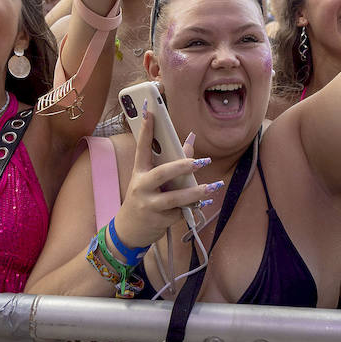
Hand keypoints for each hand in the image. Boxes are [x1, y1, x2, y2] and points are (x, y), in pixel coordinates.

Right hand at [110, 106, 222, 249]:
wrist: (129, 229)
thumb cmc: (143, 198)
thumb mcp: (151, 180)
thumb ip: (170, 162)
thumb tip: (191, 138)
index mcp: (140, 172)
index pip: (142, 147)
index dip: (146, 130)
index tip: (150, 112)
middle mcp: (142, 186)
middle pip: (162, 174)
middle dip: (182, 167)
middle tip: (200, 161)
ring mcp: (149, 205)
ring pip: (175, 198)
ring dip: (195, 193)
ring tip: (212, 187)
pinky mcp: (158, 220)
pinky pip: (180, 212)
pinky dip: (192, 208)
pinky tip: (203, 203)